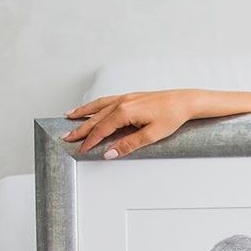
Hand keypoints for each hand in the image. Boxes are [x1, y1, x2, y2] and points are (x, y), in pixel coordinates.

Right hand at [61, 88, 196, 158]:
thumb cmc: (171, 117)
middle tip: (66, 137)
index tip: (81, 149)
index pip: (102, 130)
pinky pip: (106, 101)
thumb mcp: (151, 135)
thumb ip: (128, 144)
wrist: (184, 102)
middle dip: (80, 129)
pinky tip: (90, 108)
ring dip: (82, 113)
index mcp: (125, 111)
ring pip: (97, 107)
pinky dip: (94, 105)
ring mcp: (124, 97)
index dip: (90, 141)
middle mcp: (121, 102)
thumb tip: (110, 153)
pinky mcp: (129, 97)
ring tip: (68, 117)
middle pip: (95, 118)